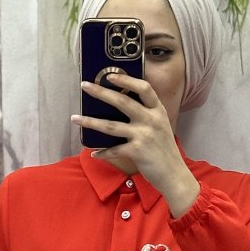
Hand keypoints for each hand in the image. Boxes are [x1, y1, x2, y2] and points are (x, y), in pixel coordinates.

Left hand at [71, 73, 199, 217]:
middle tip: (84, 85)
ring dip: (90, 122)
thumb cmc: (164, 151)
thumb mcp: (161, 127)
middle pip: (122, 101)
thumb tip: (122, 104)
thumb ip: (147, 115)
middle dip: (100, 92)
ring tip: (75, 118)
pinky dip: (102, 153)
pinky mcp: (137, 152)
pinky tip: (93, 153)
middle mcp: (151, 120)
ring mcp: (143, 135)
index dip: (126, 79)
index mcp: (157, 111)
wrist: (174, 175)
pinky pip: (113, 150)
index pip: (144, 88)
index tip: (110, 75)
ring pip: (111, 126)